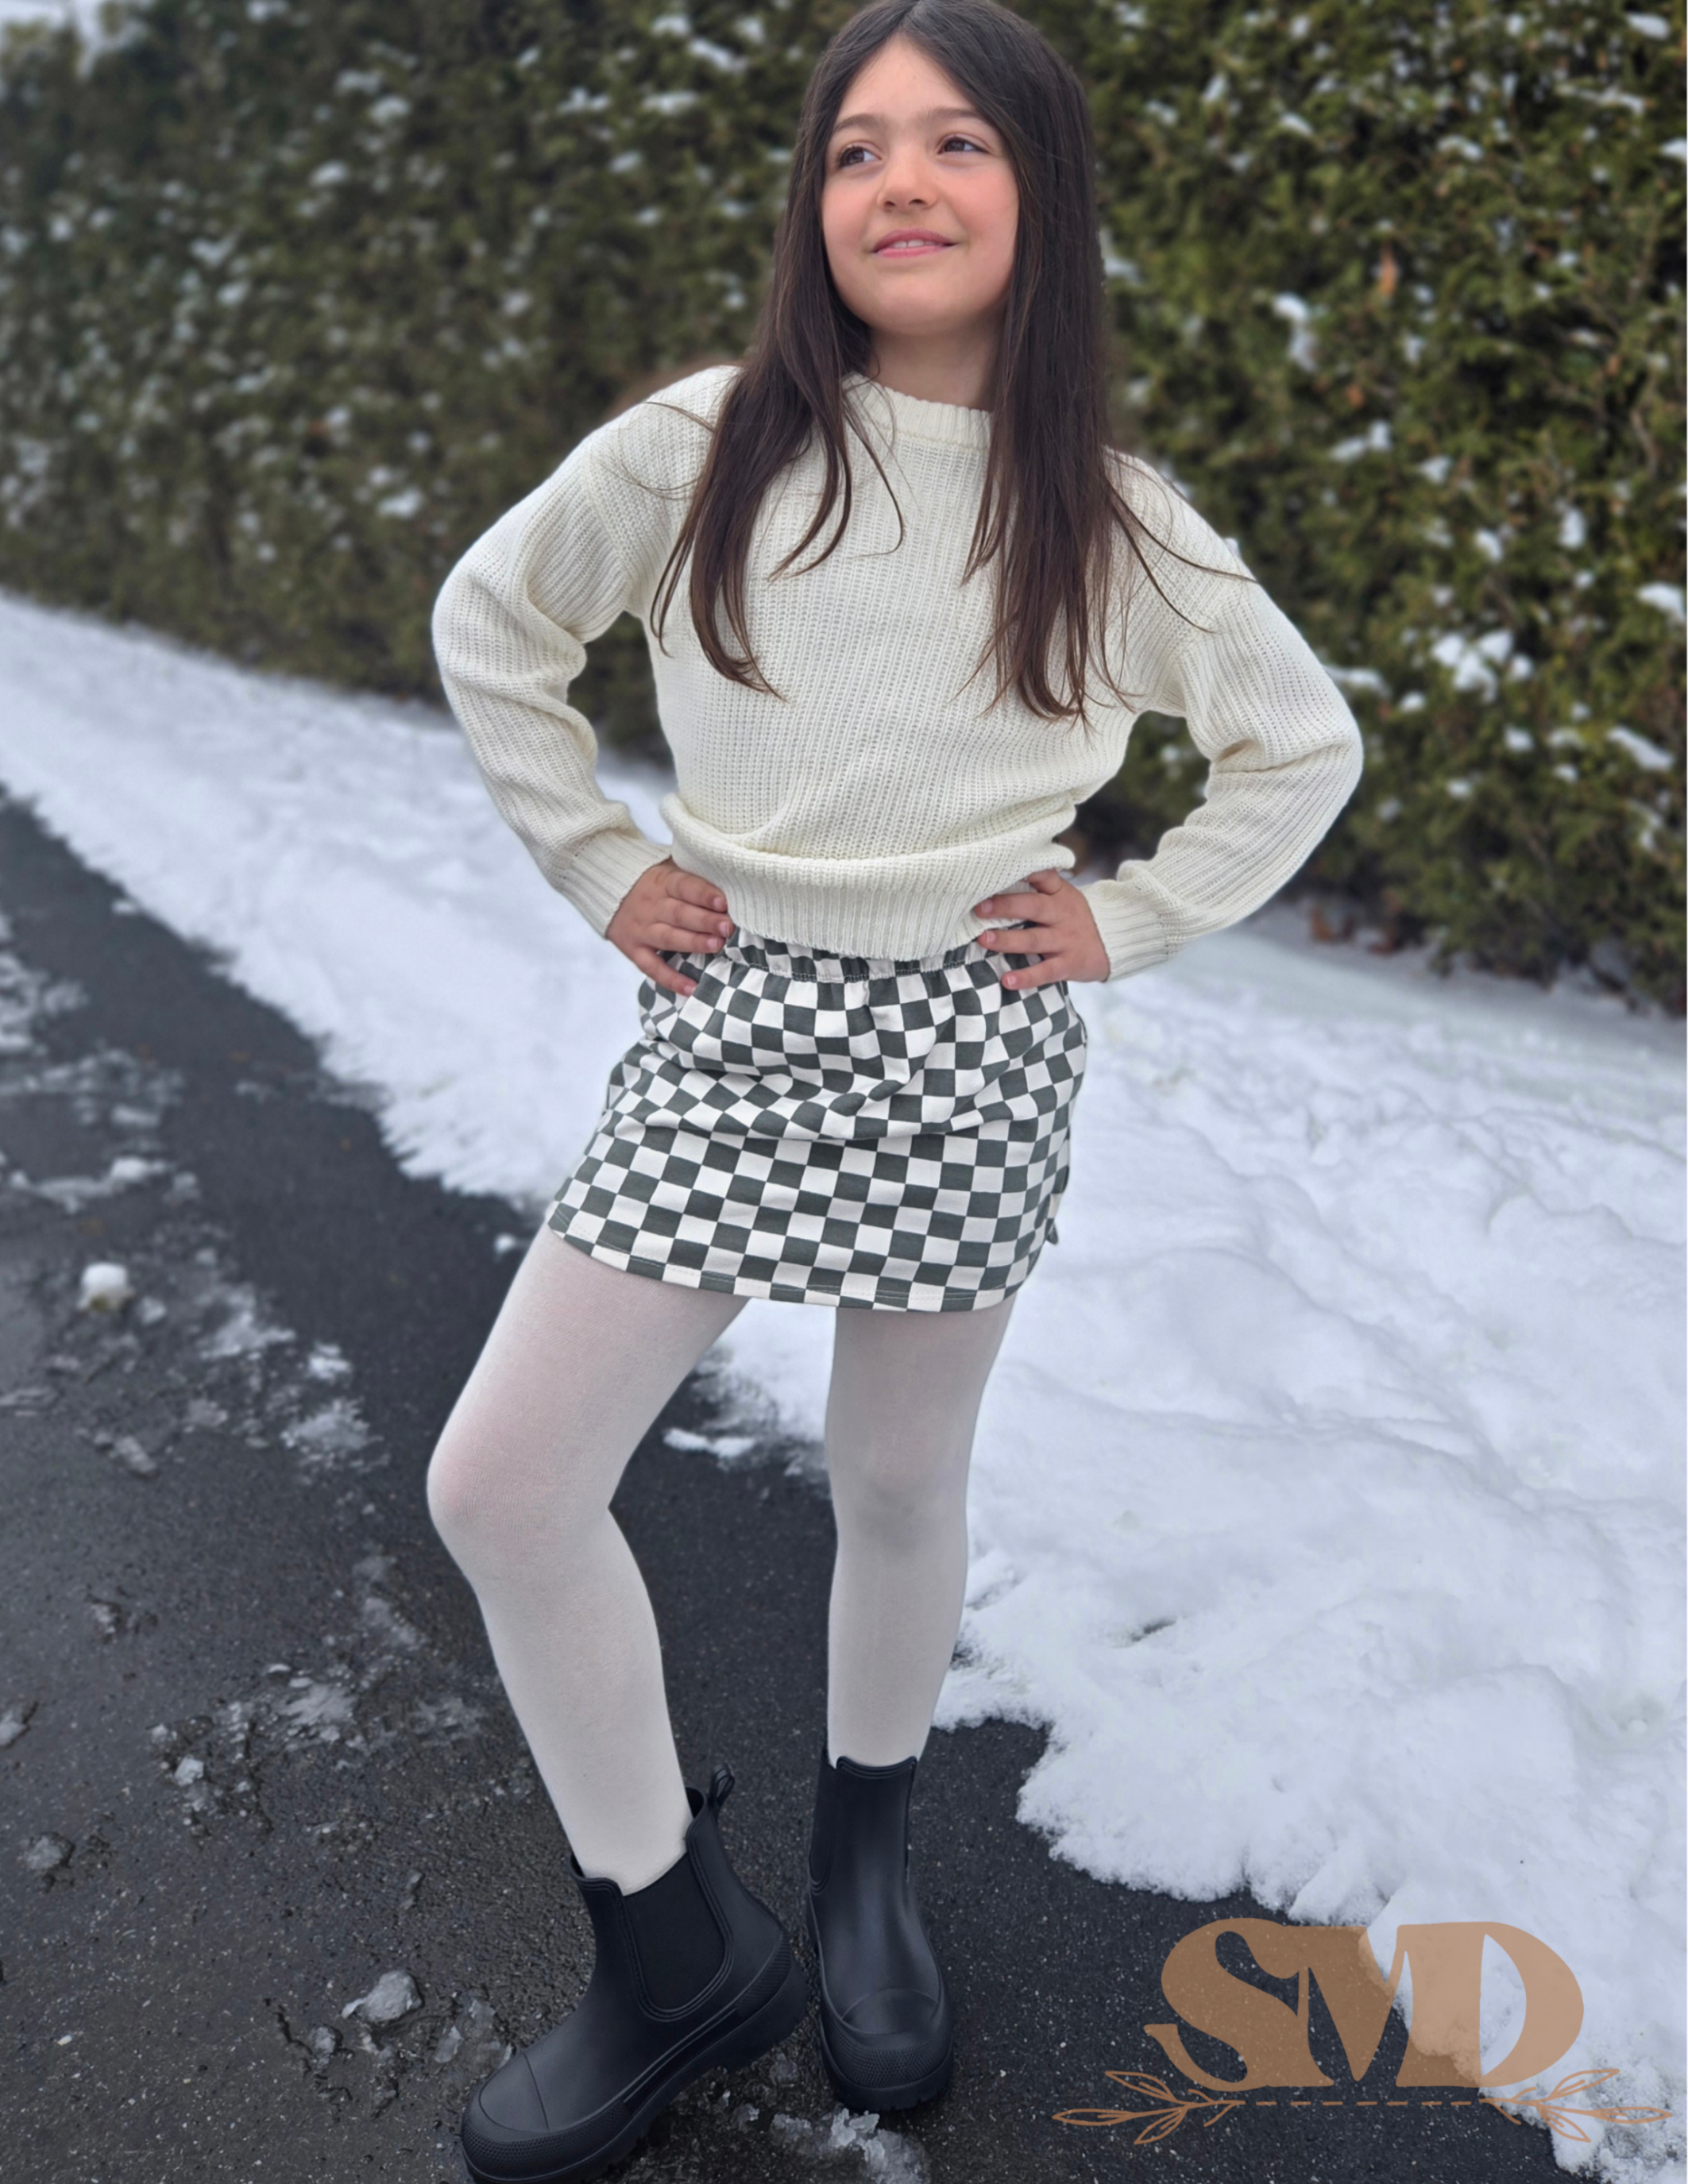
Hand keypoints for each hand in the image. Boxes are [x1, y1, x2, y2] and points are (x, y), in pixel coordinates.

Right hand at [606, 858, 733, 996]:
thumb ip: (695, 877)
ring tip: (716, 946)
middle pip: (679, 914)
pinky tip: (691, 988)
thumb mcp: (671, 869)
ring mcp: (641, 930)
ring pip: (668, 938)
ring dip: (693, 943)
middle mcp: (651, 906)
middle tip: (727, 927)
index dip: (704, 894)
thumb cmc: (654, 882)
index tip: (723, 902)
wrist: (610, 892)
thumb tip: (732, 884)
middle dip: (705, 921)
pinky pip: (652, 967)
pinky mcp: (634, 950)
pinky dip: (671, 979)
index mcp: (662, 882)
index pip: (684, 886)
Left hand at [973, 868, 1109, 989]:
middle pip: (1033, 907)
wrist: (1114, 944)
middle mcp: (1062, 915)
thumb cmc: (1077, 918)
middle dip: (1006, 906)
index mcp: (1059, 894)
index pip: (1044, 876)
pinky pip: (1045, 971)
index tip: (1000, 869)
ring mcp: (1065, 940)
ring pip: (1034, 939)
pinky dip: (1026, 977)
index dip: (1025, 871)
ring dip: (1007, 940)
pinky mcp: (1068, 964)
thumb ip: (1039, 887)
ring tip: (984, 940)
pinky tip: (1008, 980)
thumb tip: (1000, 879)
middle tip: (980, 908)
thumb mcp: (1064, 896)